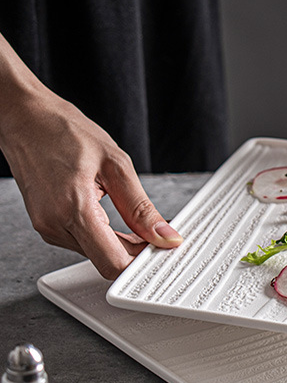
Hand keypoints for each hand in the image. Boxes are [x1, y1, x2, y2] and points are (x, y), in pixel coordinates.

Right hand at [2, 83, 182, 279]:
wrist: (26, 120)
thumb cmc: (64, 132)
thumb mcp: (116, 164)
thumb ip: (141, 208)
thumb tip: (163, 235)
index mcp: (73, 209)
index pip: (113, 263)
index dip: (142, 261)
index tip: (160, 248)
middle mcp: (55, 226)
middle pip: (105, 261)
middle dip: (134, 251)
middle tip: (155, 232)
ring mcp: (47, 228)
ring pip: (94, 254)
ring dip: (118, 243)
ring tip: (133, 218)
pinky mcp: (45, 225)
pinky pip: (82, 242)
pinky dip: (101, 235)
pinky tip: (112, 217)